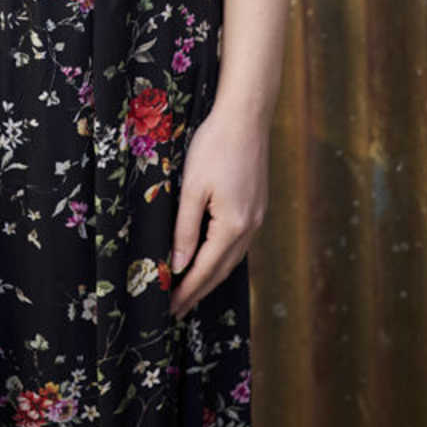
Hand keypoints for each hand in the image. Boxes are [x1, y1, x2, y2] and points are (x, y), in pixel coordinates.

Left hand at [169, 104, 268, 319]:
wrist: (246, 117)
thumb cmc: (214, 146)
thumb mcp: (192, 187)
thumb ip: (185, 228)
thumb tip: (178, 265)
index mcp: (232, 226)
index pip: (205, 270)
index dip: (186, 291)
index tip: (169, 309)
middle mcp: (249, 227)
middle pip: (221, 270)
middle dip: (198, 291)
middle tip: (176, 309)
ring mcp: (257, 217)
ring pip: (231, 257)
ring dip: (210, 275)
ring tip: (190, 290)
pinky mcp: (257, 205)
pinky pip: (238, 242)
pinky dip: (221, 256)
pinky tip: (211, 257)